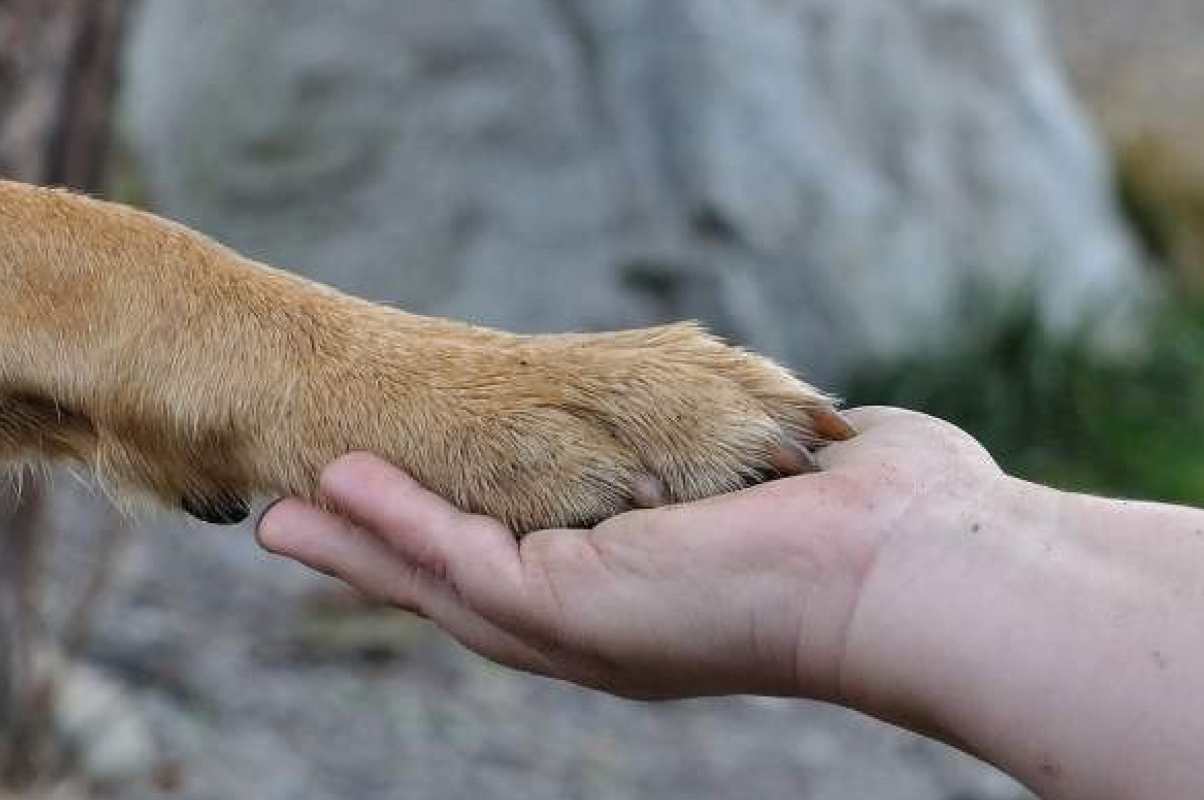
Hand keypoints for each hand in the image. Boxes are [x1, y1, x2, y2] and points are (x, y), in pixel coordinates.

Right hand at [256, 407, 1008, 701]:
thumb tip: (797, 429)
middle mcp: (599, 629)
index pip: (521, 567)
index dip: (445, 539)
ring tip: (283, 511)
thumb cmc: (882, 519)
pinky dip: (394, 524)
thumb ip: (749, 454)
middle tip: (290, 525)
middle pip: (456, 591)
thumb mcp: (779, 474)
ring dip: (357, 545)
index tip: (386, 502)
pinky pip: (459, 560)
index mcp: (639, 602)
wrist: (920, 566)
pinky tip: (337, 488)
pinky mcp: (573, 608)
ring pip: (437, 585)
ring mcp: (580, 627)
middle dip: (373, 556)